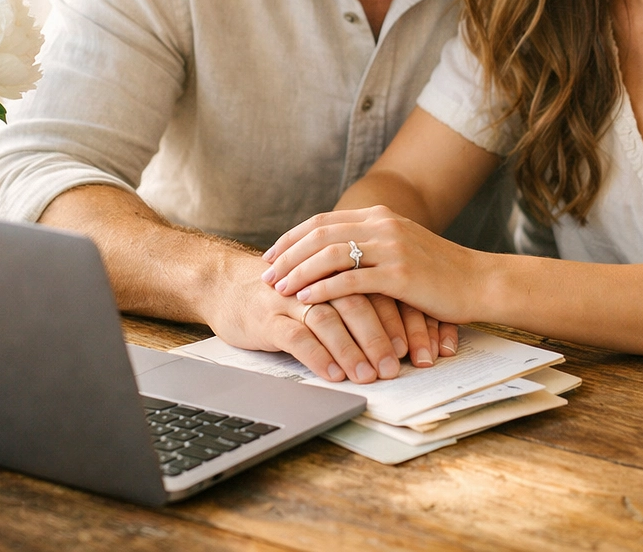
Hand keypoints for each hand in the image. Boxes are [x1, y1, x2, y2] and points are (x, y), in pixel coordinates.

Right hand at [207, 252, 444, 381]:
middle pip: (357, 301)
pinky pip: (297, 336)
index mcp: (334, 266)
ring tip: (370, 376)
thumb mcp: (320, 287)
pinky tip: (335, 374)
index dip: (398, 317)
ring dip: (353, 349)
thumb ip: (353, 296)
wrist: (223, 282)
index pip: (376, 289)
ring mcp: (290, 297)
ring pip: (329, 319)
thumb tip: (401, 329)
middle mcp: (315, 278)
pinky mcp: (267, 317)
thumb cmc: (280, 291)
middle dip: (381, 335)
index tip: (418, 346)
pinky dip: (319, 355)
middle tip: (399, 365)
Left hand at [261, 205, 482, 323]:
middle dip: (287, 255)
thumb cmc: (439, 272)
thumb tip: (332, 254)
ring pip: (330, 255)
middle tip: (265, 274)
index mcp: (380, 216)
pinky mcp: (400, 274)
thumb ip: (370, 244)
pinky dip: (322, 289)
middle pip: (320, 234)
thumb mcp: (401, 247)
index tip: (271, 255)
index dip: (292, 238)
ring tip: (278, 289)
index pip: (323, 221)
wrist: (480, 282)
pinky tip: (305, 300)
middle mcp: (383, 225)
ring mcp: (392, 247)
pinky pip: (350, 280)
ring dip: (298, 272)